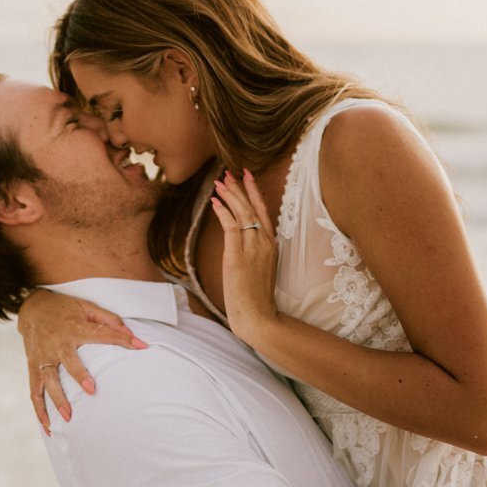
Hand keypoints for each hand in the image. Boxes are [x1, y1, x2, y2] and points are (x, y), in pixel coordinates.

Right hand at [17, 290, 146, 432]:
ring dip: (57, 399)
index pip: (101, 333)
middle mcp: (57, 343)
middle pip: (68, 361)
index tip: (141, 346)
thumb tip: (130, 331)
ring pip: (48, 380)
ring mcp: (43, 357)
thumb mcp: (86, 306)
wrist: (31, 308)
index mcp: (74, 328)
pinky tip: (48, 426)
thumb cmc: (64, 308)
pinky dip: (40, 410)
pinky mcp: (33, 367)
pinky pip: (34, 391)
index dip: (122, 339)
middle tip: (91, 390)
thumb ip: (108, 319)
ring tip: (69, 417)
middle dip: (78, 375)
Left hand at [207, 169, 280, 345]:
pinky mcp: (238, 255)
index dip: (255, 193)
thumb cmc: (255, 296)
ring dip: (230, 195)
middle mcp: (264, 242)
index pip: (263, 212)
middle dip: (241, 188)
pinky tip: (215, 202)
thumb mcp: (257, 269)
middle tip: (230, 172)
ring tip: (220, 182)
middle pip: (253, 207)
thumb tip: (238, 243)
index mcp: (271, 244)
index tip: (247, 177)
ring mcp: (253, 248)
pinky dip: (223, 212)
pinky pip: (231, 227)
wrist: (257, 314)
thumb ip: (251, 252)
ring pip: (242, 213)